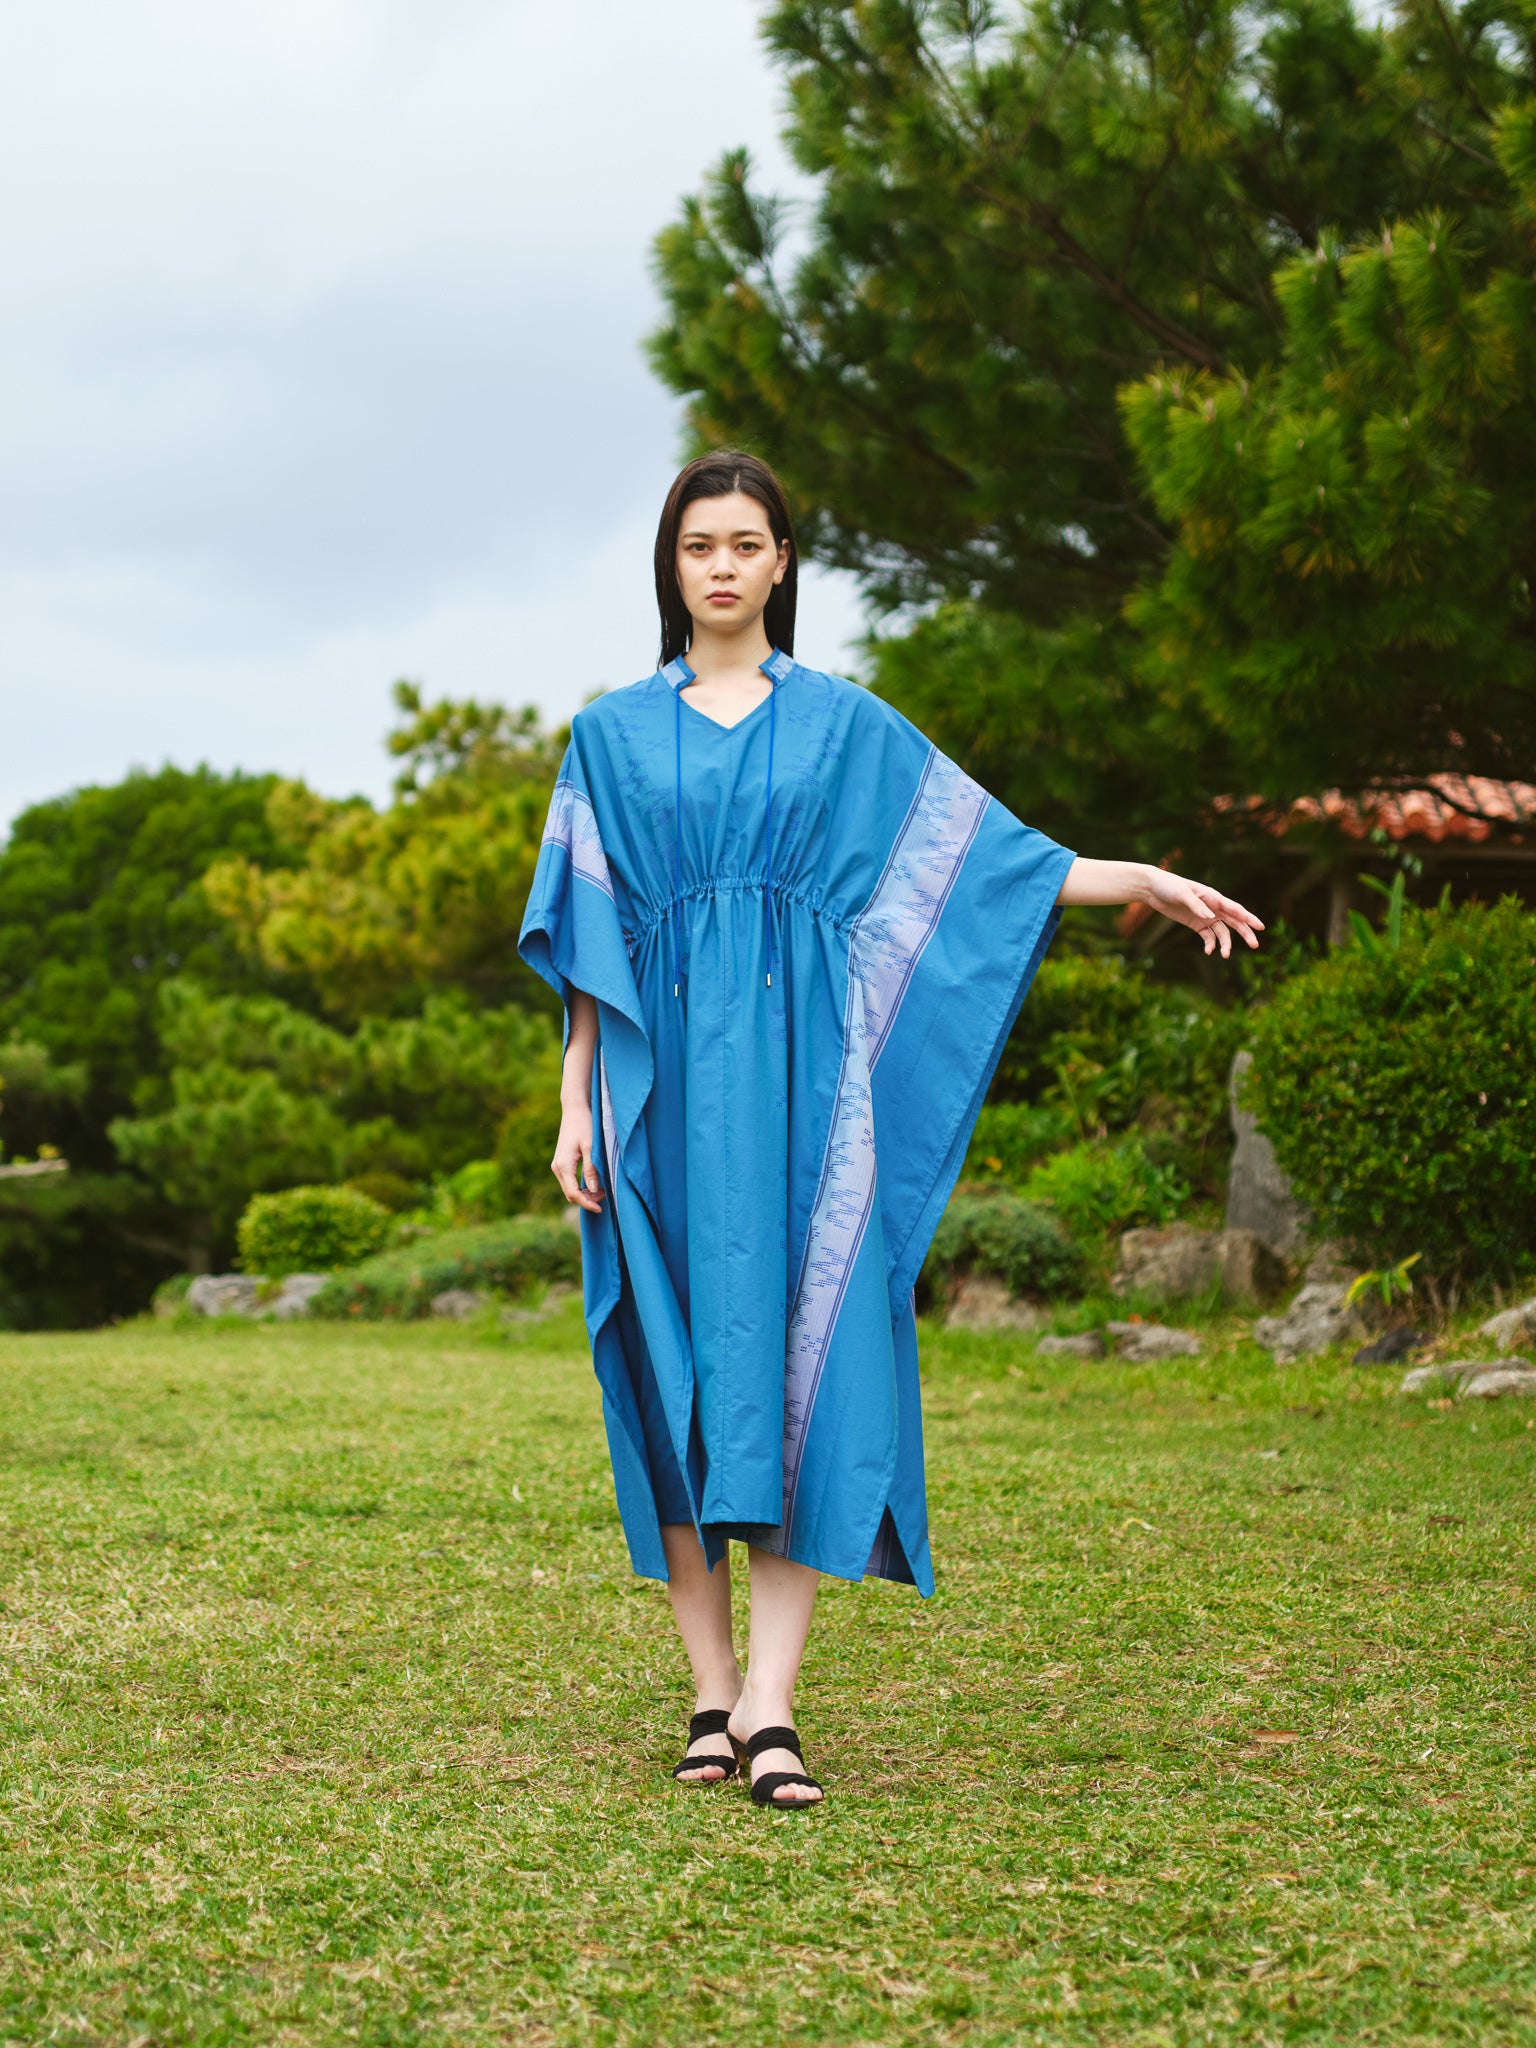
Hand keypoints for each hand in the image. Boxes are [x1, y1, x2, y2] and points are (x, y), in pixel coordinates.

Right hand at [551, 1102, 604, 1212]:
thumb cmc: (584, 1125)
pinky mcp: (562, 1163)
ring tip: (603, 1190)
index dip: (587, 1203)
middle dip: (587, 1199)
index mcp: (563, 1165)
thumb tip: (594, 1190)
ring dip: (585, 1193)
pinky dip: (582, 1186)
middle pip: (570, 1194)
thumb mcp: (590, 1146)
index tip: (600, 1208)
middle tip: (606, 1196)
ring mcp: (558, 1166)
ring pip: (570, 1188)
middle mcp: (557, 1168)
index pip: (573, 1193)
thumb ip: (591, 1168)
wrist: (574, 1110)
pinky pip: (570, 1181)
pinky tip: (595, 1183)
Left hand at [1144, 869, 1264, 957]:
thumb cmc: (1169, 885)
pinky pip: (1208, 936)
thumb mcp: (1182, 893)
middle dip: (1245, 933)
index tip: (1260, 927)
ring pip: (1222, 932)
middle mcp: (1213, 907)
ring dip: (1225, 943)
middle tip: (1255, 945)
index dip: (1249, 918)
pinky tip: (1208, 951)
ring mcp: (1205, 916)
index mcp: (1213, 897)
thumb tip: (1210, 917)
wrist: (1153, 888)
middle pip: (1234, 922)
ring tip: (1225, 955)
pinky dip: (1210, 944)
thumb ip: (1196, 905)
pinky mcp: (1196, 924)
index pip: (1235, 909)